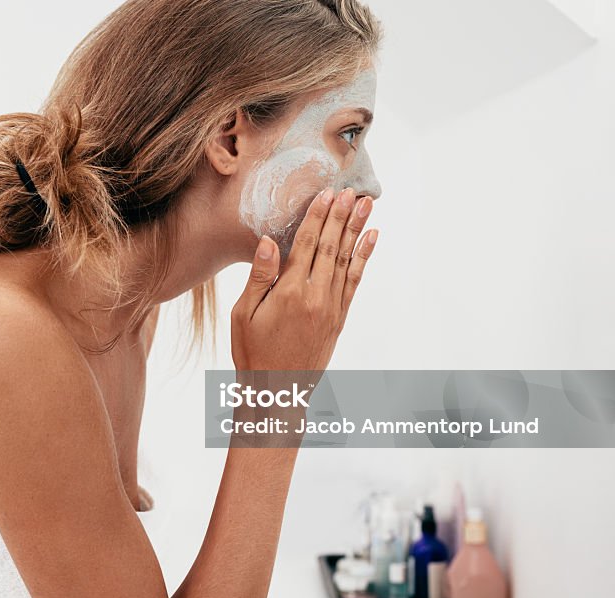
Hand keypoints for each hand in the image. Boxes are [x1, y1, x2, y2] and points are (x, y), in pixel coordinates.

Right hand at [231, 187, 377, 371]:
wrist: (279, 390)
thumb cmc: (254, 352)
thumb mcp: (244, 315)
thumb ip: (259, 277)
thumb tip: (267, 242)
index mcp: (289, 292)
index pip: (305, 245)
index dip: (317, 217)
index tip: (326, 194)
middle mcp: (315, 296)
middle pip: (330, 246)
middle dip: (340, 216)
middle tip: (351, 191)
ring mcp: (331, 307)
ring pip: (346, 259)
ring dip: (356, 229)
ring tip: (366, 205)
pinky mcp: (339, 317)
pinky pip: (355, 280)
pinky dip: (363, 257)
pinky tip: (370, 239)